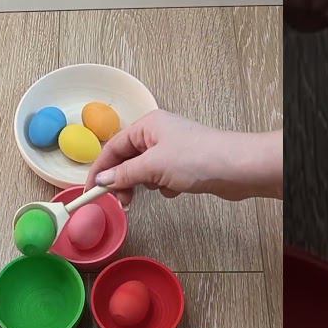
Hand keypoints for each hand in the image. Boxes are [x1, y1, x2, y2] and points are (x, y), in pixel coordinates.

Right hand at [84, 110, 281, 206]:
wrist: (237, 168)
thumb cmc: (197, 159)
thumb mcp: (153, 166)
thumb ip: (125, 174)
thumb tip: (102, 180)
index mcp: (147, 126)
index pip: (113, 147)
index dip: (99, 170)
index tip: (89, 191)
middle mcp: (157, 134)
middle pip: (126, 159)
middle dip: (122, 180)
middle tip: (122, 201)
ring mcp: (171, 149)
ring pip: (143, 171)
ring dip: (143, 185)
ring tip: (150, 193)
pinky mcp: (183, 165)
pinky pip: (160, 178)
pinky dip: (163, 187)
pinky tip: (175, 190)